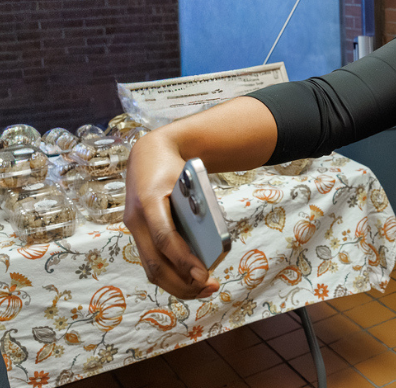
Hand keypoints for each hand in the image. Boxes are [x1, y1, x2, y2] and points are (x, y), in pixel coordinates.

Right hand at [124, 130, 218, 299]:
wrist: (148, 153)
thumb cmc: (175, 167)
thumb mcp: (190, 180)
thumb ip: (199, 207)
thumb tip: (215, 243)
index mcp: (149, 202)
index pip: (165, 239)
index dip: (184, 261)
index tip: (204, 276)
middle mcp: (136, 219)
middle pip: (155, 263)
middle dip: (182, 282)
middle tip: (210, 288)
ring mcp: (133, 228)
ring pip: (150, 268)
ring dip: (176, 284)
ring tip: (203, 289)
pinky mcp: (137, 233)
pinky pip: (151, 261)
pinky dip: (170, 275)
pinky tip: (190, 281)